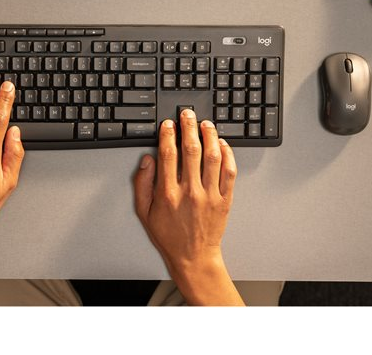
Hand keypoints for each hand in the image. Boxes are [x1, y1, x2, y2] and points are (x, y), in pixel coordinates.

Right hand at [133, 109, 238, 302]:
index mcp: (168, 193)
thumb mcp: (144, 212)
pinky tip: (222, 144)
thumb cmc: (169, 235)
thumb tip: (147, 160)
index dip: (168, 135)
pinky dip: (228, 155)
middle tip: (188, 114)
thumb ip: (142, 184)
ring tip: (206, 124)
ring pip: (213, 157)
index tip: (168, 124)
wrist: (193, 257)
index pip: (168, 155)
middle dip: (189, 127)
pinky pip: (229, 172)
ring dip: (210, 136)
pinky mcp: (225, 199)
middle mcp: (190, 192)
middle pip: (191, 150)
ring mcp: (210, 195)